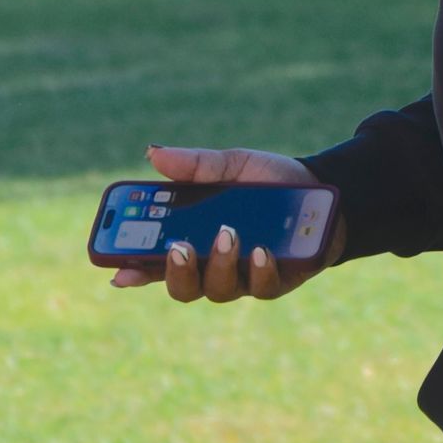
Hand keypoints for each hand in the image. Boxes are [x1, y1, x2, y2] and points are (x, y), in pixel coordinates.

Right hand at [112, 143, 337, 304]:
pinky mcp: (277, 282)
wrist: (324, 192)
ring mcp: (244, 278)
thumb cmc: (271, 181)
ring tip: (228, 234)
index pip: (153, 261)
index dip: (132, 270)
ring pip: (219, 289)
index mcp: (194, 238)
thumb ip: (196, 166)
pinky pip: (261, 287)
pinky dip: (258, 269)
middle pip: (182, 287)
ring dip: (219, 263)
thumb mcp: (233, 166)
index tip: (118, 270)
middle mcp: (214, 266)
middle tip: (177, 247)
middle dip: (176, 271)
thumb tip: (153, 154)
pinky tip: (261, 250)